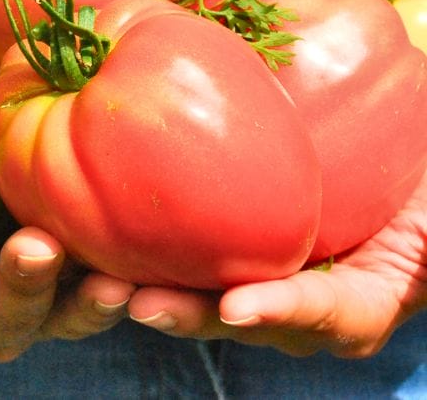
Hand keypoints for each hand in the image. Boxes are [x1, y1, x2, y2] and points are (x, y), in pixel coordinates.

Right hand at [0, 181, 134, 365]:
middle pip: (2, 326)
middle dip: (19, 287)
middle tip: (36, 245)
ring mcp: (42, 304)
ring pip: (63, 321)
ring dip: (85, 305)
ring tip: (109, 281)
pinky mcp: (84, 279)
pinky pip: (108, 294)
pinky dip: (128, 285)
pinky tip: (144, 266)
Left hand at [128, 166, 426, 357]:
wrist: (392, 181)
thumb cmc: (418, 209)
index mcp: (357, 304)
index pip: (321, 313)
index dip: (279, 311)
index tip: (236, 308)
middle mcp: (302, 303)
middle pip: (242, 315)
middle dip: (189, 315)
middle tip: (139, 303)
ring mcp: (265, 278)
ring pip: (204, 292)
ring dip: (155, 289)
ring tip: (102, 281)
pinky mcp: (236, 246)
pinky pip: (194, 254)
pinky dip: (153, 252)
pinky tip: (110, 236)